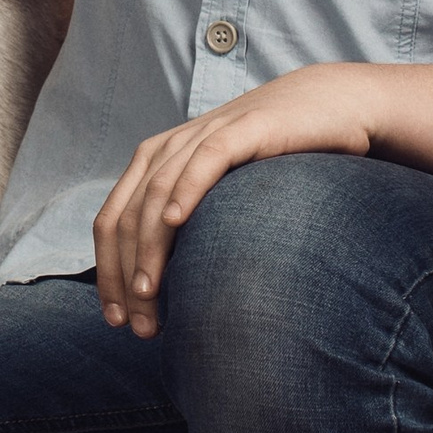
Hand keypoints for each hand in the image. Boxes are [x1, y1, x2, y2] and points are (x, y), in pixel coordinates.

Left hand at [91, 62, 384, 336]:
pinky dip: (185, 188)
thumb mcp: (220, 195)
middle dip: (125, 275)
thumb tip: (166, 290)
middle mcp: (170, 147)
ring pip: (157, 194)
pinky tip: (175, 222)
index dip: (107, 273)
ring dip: (148, 249)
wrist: (325, 106)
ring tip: (149, 293)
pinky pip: (206, 159)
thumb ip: (190, 227)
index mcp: (155, 163)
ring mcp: (204, 134)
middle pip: (127, 216)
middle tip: (140, 327)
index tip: (117, 320)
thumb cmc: (273, 161)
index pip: (111, 221)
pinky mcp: (243, 128)